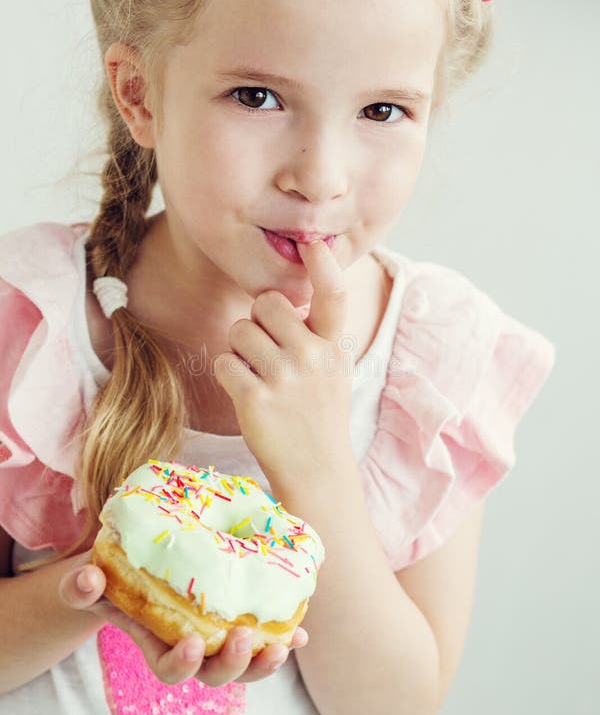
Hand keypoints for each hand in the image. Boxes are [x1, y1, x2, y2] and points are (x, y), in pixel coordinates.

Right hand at [58, 552, 307, 686]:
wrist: (138, 568)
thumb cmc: (111, 578)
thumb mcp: (91, 581)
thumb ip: (80, 585)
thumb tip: (87, 579)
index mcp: (157, 643)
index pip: (170, 670)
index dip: (182, 665)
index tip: (191, 644)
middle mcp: (191, 648)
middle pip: (215, 675)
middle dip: (233, 663)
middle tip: (244, 636)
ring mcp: (219, 637)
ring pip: (245, 665)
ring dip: (266, 660)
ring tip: (283, 644)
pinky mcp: (241, 619)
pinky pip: (266, 637)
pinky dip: (286, 638)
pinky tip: (301, 633)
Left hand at [213, 240, 353, 487]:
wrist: (316, 471)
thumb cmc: (317, 415)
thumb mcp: (331, 370)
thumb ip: (314, 334)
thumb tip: (277, 297)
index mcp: (333, 346)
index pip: (334, 295)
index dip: (324, 265)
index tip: (313, 244)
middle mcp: (313, 357)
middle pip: (266, 303)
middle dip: (257, 321)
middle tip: (266, 351)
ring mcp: (286, 379)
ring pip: (240, 331)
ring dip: (240, 350)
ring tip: (258, 377)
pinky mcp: (256, 400)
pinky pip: (224, 362)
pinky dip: (229, 375)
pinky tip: (246, 393)